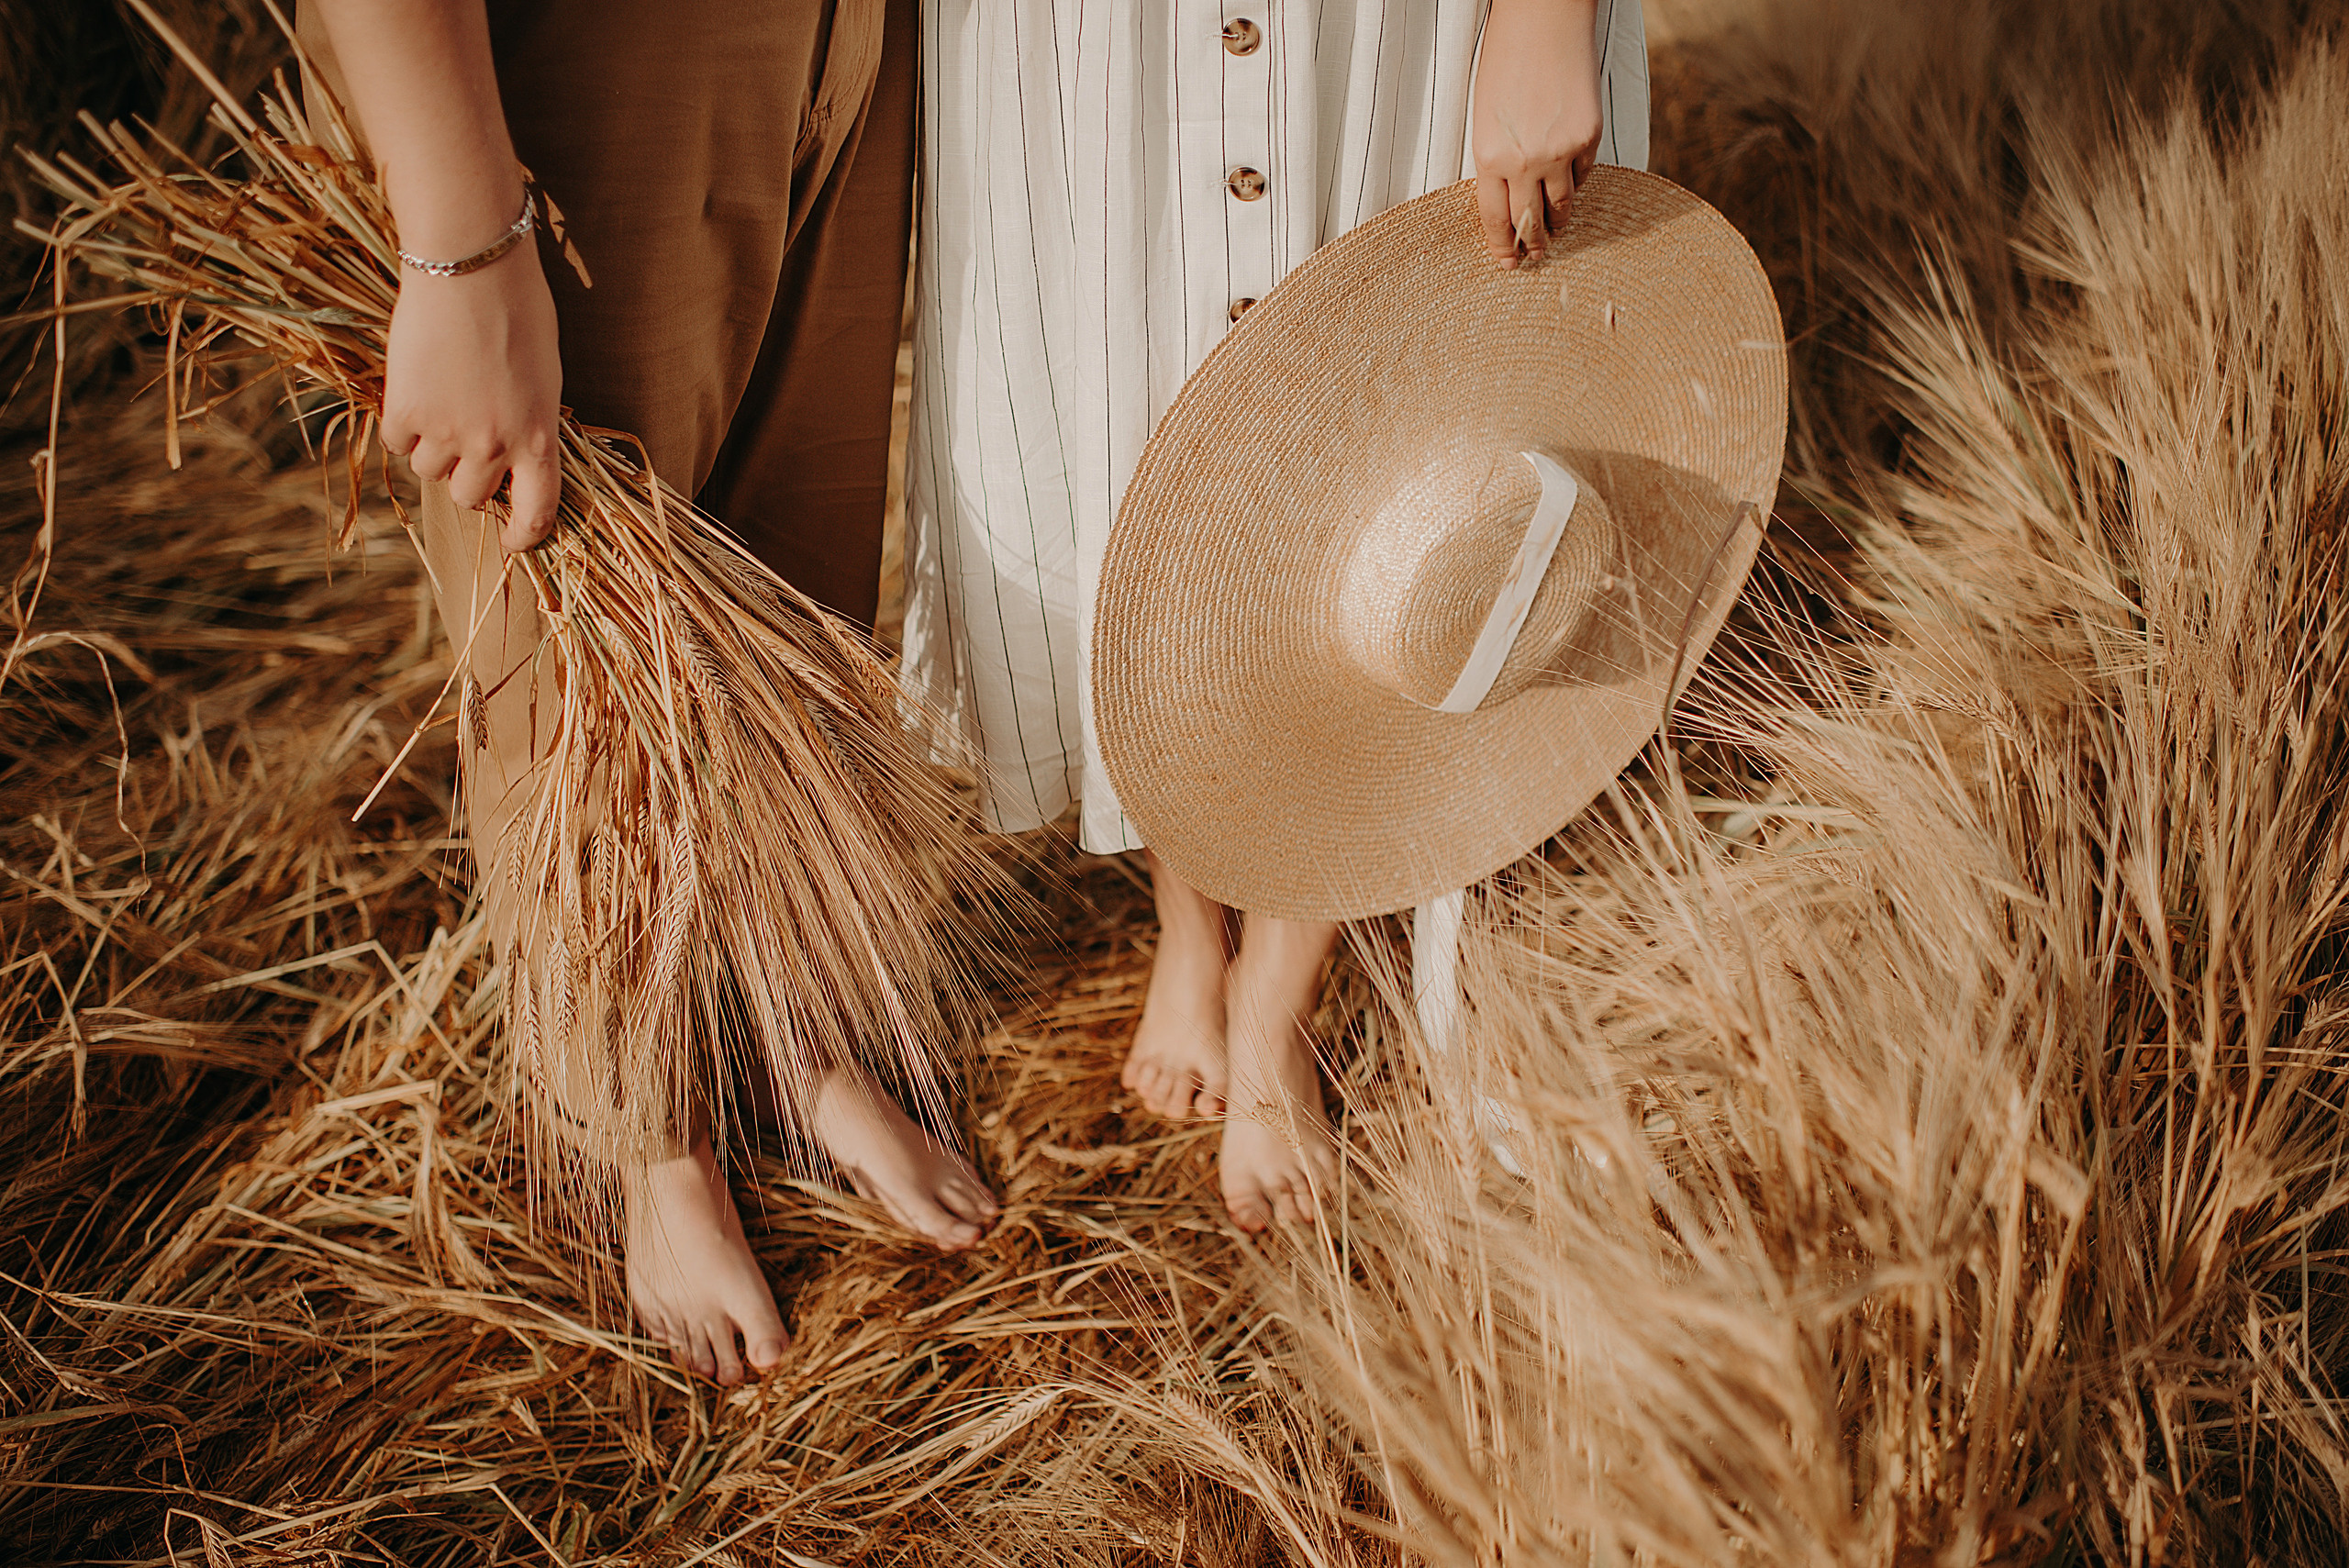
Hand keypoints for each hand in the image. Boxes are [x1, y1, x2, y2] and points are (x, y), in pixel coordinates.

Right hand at [379, 220, 564, 550]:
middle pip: (470, 496)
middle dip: (467, 478)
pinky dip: (403, 426)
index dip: (523, 535)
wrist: (470, 269)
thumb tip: (510, 455)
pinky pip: (397, 444)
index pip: (536, 512)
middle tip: (465, 443)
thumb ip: (529, 423)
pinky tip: (415, 390)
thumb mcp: (544, 378)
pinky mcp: (405, 411)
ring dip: (433, 449)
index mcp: (539, 439)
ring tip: (441, 401)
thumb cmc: (519, 312)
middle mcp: (494, 446)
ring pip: (430, 472)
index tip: (513, 542)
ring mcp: (447, 432)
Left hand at [1471, 0, 1603, 268]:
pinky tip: (1571, 178)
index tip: (1508, 263)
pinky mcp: (1588, 137)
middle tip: (1536, 256)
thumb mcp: (1485, 117)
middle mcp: (1525, 162)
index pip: (1496, 220)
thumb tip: (1510, 197)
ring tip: (1556, 226)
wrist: (1544, 21)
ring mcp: (1560, 151)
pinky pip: (1584, 174)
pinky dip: (1577, 180)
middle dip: (1534, 245)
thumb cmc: (1506, 61)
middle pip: (1530, 222)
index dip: (1503, 247)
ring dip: (1559, 220)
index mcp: (1489, 158)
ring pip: (1562, 205)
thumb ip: (1495, 160)